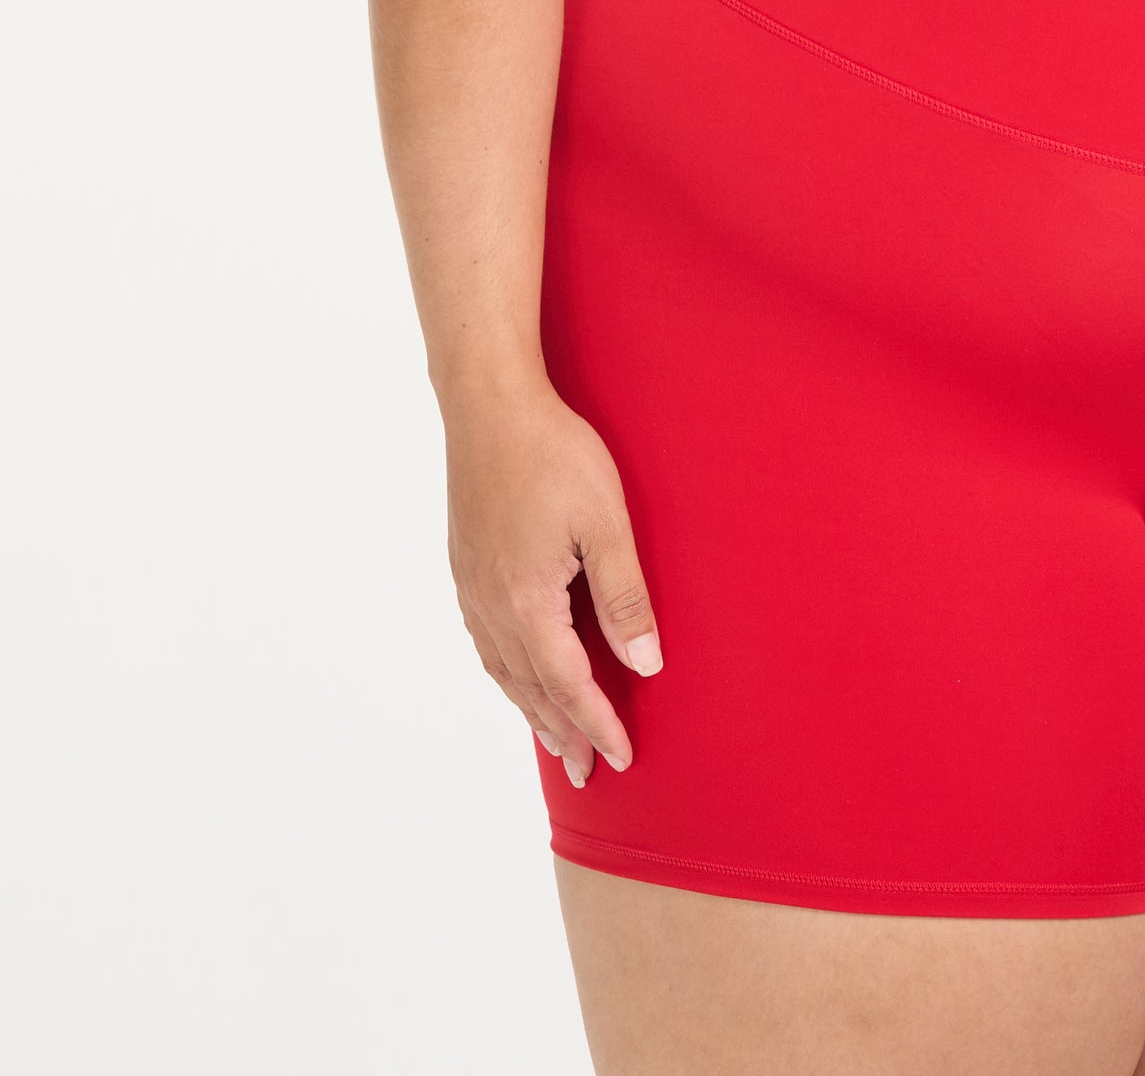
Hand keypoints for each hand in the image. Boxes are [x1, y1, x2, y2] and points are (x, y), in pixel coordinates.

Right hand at [443, 377, 661, 787]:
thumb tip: (646, 663)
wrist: (489, 405)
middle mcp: (491, 606)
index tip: (621, 756)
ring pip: (504, 670)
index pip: (567, 685)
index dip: (597, 723)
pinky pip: (487, 643)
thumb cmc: (553, 454)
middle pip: (531, 689)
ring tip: (555, 738)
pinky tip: (519, 672)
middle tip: (586, 771)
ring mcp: (472, 588)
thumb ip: (624, 596)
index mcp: (527, 602)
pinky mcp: (466, 567)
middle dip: (563, 731)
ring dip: (532, 708)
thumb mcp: (605, 521)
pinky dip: (508, 673)